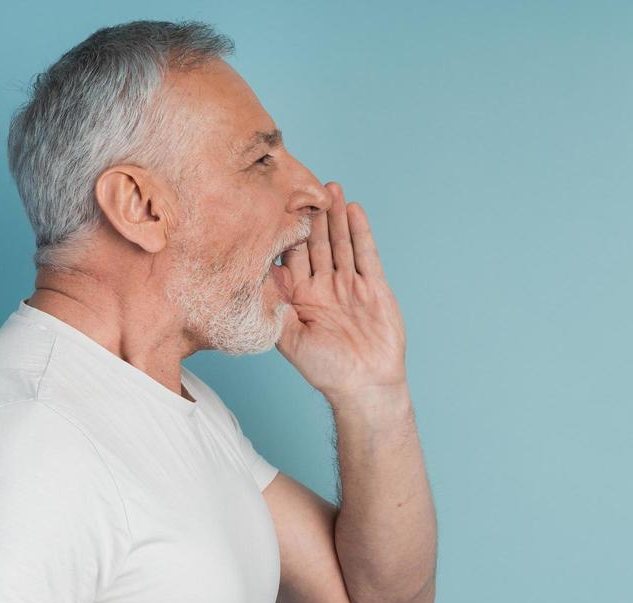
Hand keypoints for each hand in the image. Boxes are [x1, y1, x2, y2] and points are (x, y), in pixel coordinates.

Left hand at [273, 181, 407, 399]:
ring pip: (340, 243)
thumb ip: (276, 309)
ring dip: (335, 216)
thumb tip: (258, 280)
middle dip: (311, 215)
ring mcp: (349, 285)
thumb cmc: (326, 370)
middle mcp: (323, 287)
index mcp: (300, 298)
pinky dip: (360, 232)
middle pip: (316, 243)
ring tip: (330, 188)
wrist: (365, 386)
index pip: (290, 257)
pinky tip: (354, 210)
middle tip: (304, 185)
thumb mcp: (289, 340)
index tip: (274, 206)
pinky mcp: (373, 287)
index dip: (284, 233)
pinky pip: (366, 254)